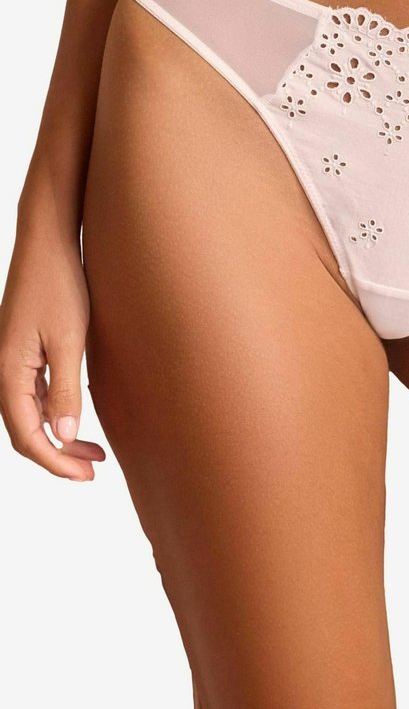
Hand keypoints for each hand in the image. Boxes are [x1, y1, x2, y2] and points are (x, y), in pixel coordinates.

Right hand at [0, 229, 105, 480]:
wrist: (48, 241)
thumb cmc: (60, 284)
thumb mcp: (69, 339)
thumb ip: (65, 389)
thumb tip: (63, 435)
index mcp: (8, 371)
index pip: (28, 436)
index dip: (56, 462)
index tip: (86, 476)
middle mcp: (2, 369)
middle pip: (24, 430)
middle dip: (57, 455)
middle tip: (93, 469)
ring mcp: (10, 359)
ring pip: (27, 413)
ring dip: (57, 434)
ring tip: (92, 450)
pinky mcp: (21, 348)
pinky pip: (31, 393)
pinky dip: (52, 411)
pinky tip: (75, 415)